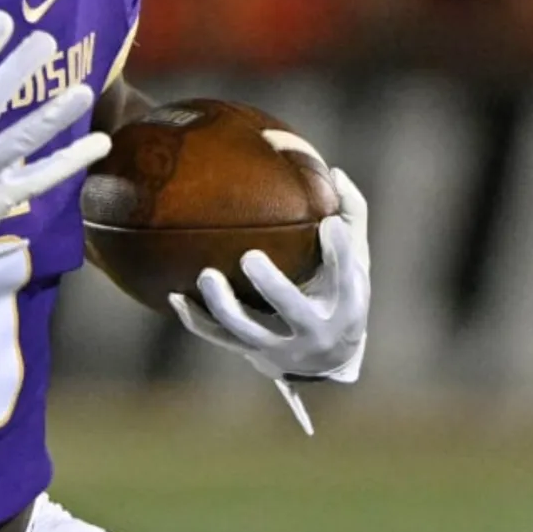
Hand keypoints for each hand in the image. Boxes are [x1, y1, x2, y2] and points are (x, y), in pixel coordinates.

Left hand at [173, 166, 370, 433]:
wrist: (325, 360)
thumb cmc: (338, 290)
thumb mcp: (357, 259)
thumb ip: (351, 214)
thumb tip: (334, 171)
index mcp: (344, 305)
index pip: (346, 280)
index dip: (340, 254)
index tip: (328, 222)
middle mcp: (314, 331)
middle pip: (293, 312)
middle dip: (273, 288)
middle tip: (250, 257)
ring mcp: (280, 346)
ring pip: (249, 332)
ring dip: (225, 307)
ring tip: (206, 276)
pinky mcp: (252, 352)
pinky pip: (220, 339)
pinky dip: (196, 320)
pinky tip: (175, 296)